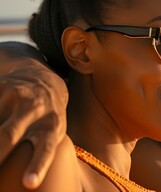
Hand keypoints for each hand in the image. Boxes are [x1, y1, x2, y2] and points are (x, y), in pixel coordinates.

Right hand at [0, 58, 66, 188]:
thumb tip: (28, 181)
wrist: (44, 80)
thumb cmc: (47, 119)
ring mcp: (15, 97)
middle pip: (7, 136)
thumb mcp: (53, 133)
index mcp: (51, 127)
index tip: (29, 184)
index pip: (45, 149)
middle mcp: (34, 110)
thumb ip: (42, 150)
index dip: (37, 166)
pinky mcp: (0, 87)